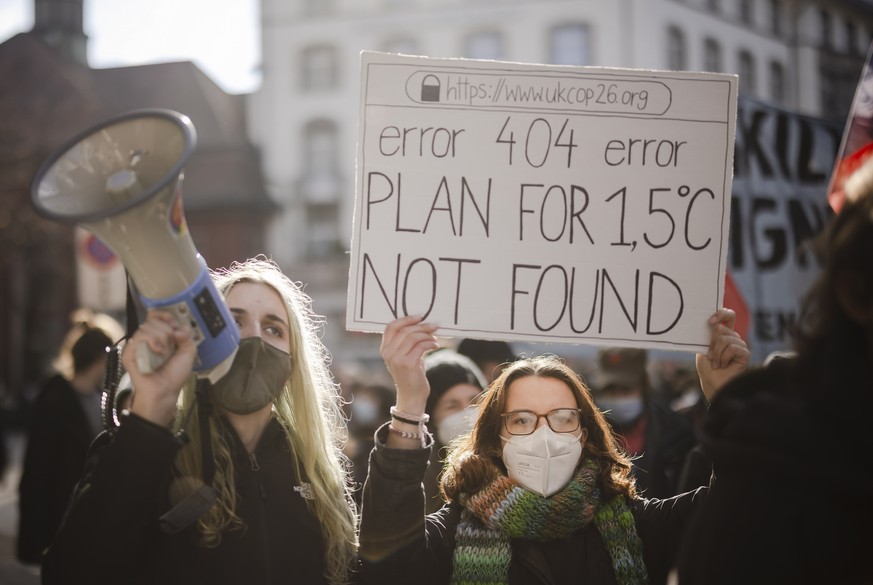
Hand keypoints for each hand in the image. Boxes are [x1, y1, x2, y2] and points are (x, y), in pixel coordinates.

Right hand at [121, 309, 196, 425]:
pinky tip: (158, 353)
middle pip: (153, 320)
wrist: (166, 391)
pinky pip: (139, 337)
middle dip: (167, 330)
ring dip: (161, 337)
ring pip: (146, 327)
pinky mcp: (129, 353)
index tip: (174, 324)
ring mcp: (137, 346)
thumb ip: (187, 336)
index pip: (156, 316)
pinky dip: (153, 342)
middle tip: (171, 344)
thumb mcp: (188, 352)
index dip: (165, 316)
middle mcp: (146, 340)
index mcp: (158, 337)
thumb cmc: (174, 375)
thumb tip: (179, 327)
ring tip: (164, 352)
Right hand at [380, 315, 438, 416]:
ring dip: (428, 335)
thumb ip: (407, 341)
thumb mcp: (405, 355)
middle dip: (422, 326)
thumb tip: (421, 323)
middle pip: (405, 330)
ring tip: (435, 338)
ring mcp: (396, 359)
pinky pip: (421, 346)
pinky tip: (436, 345)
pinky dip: (431, 343)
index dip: (406, 319)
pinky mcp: (407, 364)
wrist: (412, 396)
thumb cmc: (411, 374)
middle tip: (434, 326)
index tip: (419, 317)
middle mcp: (388, 353)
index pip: (391, 327)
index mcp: (384, 349)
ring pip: (414, 337)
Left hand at [695, 308, 749, 401]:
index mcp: (724, 334)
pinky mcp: (745, 353)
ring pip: (724, 339)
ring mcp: (740, 345)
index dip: (721, 314)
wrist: (713, 383)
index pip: (728, 316)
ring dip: (716, 353)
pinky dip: (723, 358)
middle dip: (712, 344)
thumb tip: (715, 325)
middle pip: (722, 328)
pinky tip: (723, 365)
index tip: (710, 321)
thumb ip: (708, 336)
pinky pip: (731, 348)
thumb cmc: (708, 368)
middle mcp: (733, 337)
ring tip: (717, 363)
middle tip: (711, 356)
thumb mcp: (703, 348)